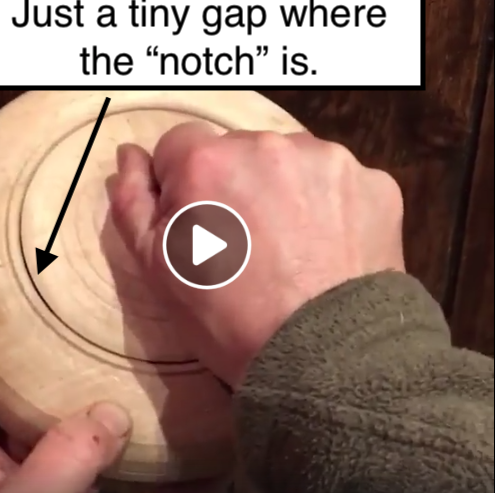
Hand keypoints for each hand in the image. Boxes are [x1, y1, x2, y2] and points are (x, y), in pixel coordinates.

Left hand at [0, 340, 130, 492]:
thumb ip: (64, 454)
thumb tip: (113, 413)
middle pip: (4, 404)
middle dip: (23, 364)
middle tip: (49, 321)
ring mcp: (37, 484)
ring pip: (52, 432)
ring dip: (72, 403)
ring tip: (94, 356)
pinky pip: (89, 461)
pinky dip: (106, 442)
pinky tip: (125, 418)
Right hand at [110, 123, 404, 387]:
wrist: (323, 358)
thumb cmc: (226, 318)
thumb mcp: (155, 268)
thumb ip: (132, 201)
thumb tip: (130, 154)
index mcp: (205, 161)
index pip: (178, 146)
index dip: (183, 185)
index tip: (200, 225)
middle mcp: (266, 144)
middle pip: (235, 149)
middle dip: (233, 183)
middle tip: (246, 242)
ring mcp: (326, 159)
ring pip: (287, 160)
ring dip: (281, 189)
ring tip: (289, 246)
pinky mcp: (372, 181)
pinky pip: (334, 180)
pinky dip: (328, 203)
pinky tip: (327, 245)